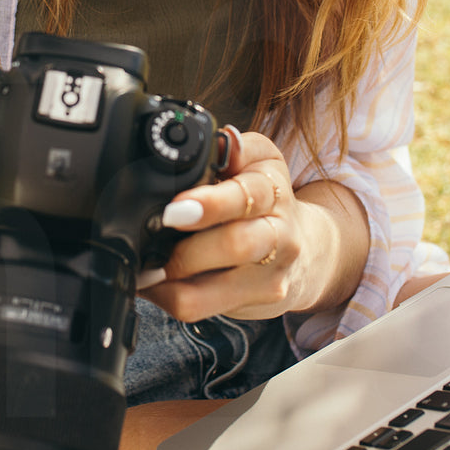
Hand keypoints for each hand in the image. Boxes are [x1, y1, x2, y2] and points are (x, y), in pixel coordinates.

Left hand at [138, 130, 361, 321]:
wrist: (303, 246)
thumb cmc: (264, 197)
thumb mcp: (257, 159)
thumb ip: (235, 148)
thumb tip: (224, 140)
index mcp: (272, 188)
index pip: (247, 195)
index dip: (209, 204)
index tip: (175, 209)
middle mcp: (280, 232)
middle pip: (237, 244)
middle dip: (188, 248)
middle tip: (156, 246)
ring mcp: (272, 272)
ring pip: (218, 287)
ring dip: (173, 278)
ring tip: (147, 267)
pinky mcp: (261, 301)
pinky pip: (204, 308)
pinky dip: (170, 297)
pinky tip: (155, 284)